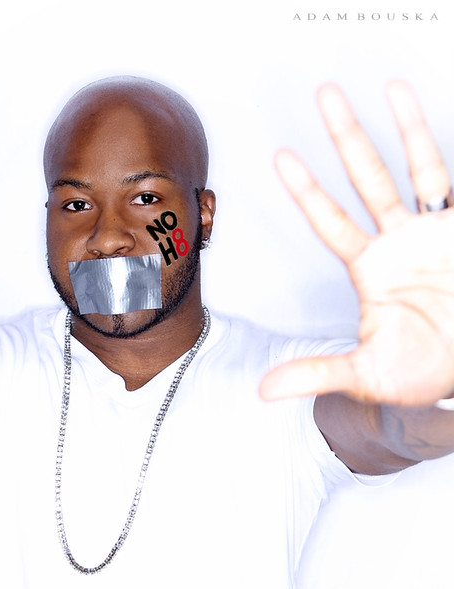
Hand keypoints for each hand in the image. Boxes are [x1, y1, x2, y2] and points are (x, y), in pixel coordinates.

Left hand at [260, 81, 453, 405]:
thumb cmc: (416, 373)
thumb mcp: (364, 375)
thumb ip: (316, 374)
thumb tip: (264, 391)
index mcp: (368, 268)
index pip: (329, 220)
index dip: (307, 189)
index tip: (281, 157)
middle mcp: (396, 242)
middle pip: (366, 178)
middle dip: (347, 138)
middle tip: (326, 94)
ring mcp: (433, 233)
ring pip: (416, 169)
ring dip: (403, 129)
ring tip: (389, 86)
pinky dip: (447, 152)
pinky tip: (439, 117)